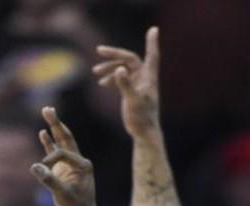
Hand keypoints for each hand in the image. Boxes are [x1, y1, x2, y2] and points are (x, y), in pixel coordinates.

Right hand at [30, 106, 99, 205]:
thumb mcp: (63, 195)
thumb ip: (50, 180)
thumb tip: (34, 166)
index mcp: (83, 165)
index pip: (63, 152)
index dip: (50, 159)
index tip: (42, 169)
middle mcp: (78, 161)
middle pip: (65, 138)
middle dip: (56, 123)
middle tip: (48, 108)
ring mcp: (71, 164)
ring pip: (61, 142)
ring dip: (53, 128)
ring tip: (48, 111)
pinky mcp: (63, 169)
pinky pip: (55, 152)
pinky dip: (49, 143)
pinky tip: (43, 132)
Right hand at [94, 27, 160, 141]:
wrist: (143, 133)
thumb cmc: (141, 118)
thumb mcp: (132, 100)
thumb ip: (125, 84)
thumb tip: (119, 69)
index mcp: (149, 78)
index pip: (151, 55)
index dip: (152, 42)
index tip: (154, 29)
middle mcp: (145, 79)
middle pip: (130, 59)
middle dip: (114, 54)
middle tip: (99, 51)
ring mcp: (139, 84)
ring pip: (123, 68)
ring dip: (110, 67)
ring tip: (95, 72)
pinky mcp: (132, 91)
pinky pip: (121, 78)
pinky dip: (112, 77)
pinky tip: (102, 83)